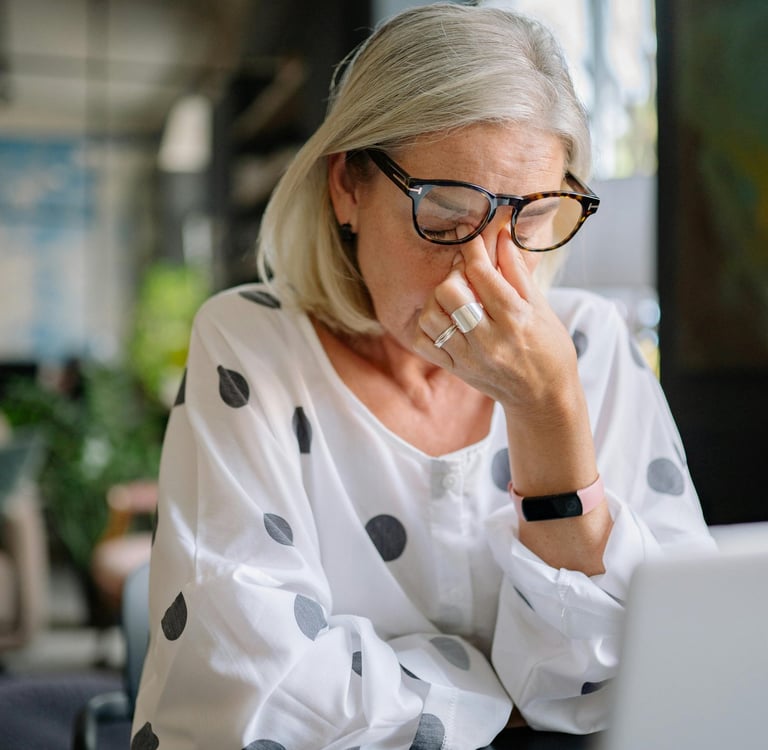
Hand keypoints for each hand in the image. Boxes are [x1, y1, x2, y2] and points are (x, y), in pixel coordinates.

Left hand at [413, 227, 580, 425]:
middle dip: (454, 274)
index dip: (472, 247)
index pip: (481, 272)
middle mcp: (488, 339)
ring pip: (431, 316)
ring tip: (455, 299)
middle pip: (449, 292)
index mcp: (515, 318)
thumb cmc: (549, 350)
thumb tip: (501, 236)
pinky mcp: (455, 369)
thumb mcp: (541, 307)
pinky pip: (424, 341)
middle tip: (466, 275)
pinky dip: (428, 325)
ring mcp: (468, 357)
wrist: (544, 397)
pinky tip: (445, 319)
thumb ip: (516, 272)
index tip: (469, 235)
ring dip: (438, 300)